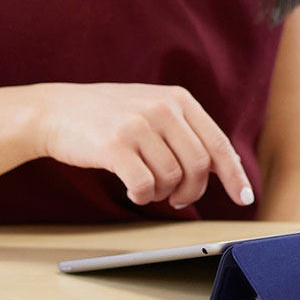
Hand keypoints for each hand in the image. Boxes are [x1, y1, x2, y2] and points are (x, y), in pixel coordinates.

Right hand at [36, 83, 252, 210]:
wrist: (56, 110)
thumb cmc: (108, 115)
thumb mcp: (152, 108)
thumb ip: (184, 130)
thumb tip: (218, 167)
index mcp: (179, 99)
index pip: (218, 143)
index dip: (234, 175)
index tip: (243, 198)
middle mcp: (162, 109)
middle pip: (198, 166)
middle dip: (192, 191)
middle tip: (178, 200)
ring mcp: (138, 125)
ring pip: (172, 178)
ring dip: (163, 194)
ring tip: (148, 187)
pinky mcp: (114, 145)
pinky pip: (144, 185)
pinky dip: (142, 196)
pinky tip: (133, 190)